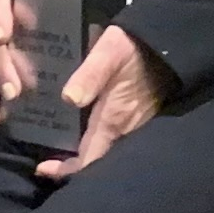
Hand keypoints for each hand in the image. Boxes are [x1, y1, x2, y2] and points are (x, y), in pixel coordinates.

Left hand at [35, 25, 169, 182]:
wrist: (171, 42)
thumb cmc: (135, 47)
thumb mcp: (109, 53)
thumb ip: (89, 76)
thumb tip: (68, 99)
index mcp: (114, 120)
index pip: (89, 159)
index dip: (66, 170)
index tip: (42, 169)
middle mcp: (125, 129)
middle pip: (96, 159)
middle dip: (72, 163)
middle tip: (47, 159)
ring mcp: (134, 124)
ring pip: (106, 148)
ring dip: (84, 150)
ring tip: (59, 143)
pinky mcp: (139, 115)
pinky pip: (114, 136)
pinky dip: (97, 138)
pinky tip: (85, 126)